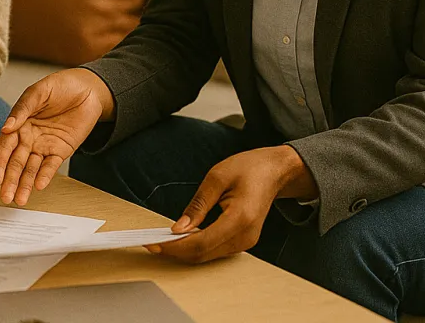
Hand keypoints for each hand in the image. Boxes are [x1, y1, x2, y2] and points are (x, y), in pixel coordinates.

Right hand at [0, 68, 113, 205]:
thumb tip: (5, 128)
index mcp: (19, 124)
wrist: (87, 89)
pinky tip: (39, 186)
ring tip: (19, 200)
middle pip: (16, 162)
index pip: (5, 147)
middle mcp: (28, 138)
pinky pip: (50, 166)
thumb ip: (22, 109)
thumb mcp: (39, 92)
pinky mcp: (60, 151)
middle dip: (9, 180)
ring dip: (24, 184)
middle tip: (5, 197)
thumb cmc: (60, 86)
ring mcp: (44, 146)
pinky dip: (45, 176)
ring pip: (31, 169)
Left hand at [150, 145, 315, 262]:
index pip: (201, 242)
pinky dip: (196, 247)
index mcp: (240, 218)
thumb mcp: (216, 178)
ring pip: (208, 256)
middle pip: (204, 254)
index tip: (153, 243)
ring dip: (184, 251)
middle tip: (149, 243)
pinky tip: (180, 239)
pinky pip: (215, 250)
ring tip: (160, 241)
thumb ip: (197, 205)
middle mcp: (245, 236)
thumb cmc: (249, 169)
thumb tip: (178, 227)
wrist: (274, 171)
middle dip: (175, 251)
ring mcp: (246, 242)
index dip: (175, 246)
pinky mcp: (243, 241)